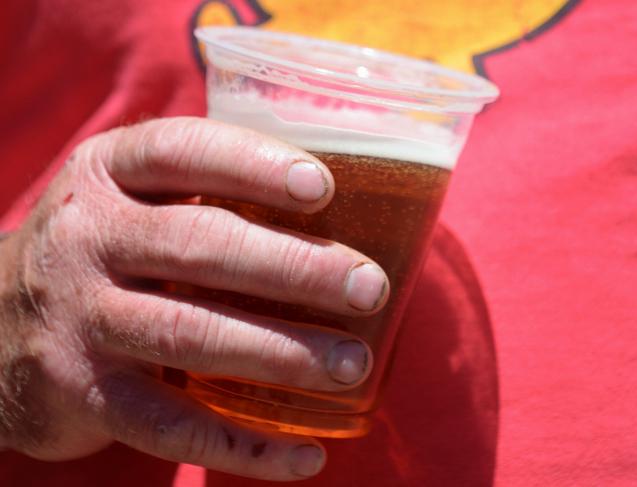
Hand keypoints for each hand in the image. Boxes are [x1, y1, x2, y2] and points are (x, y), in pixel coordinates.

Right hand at [0, 117, 387, 479]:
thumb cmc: (101, 251)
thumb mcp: (132, 201)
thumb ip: (206, 193)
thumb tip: (331, 208)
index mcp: (107, 175)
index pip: (181, 150)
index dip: (254, 164)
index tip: (324, 188)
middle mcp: (87, 238)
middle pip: (199, 244)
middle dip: (292, 267)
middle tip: (368, 288)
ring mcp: (80, 317)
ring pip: (190, 334)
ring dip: (282, 353)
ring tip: (353, 364)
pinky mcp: (82, 392)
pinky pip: (169, 425)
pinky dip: (242, 444)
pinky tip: (305, 456)